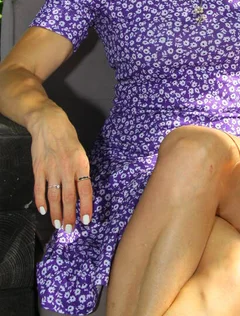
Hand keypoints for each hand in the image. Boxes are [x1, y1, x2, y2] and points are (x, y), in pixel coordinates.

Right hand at [29, 108, 92, 231]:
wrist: (50, 124)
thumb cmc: (69, 138)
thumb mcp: (81, 153)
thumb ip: (81, 172)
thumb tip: (82, 192)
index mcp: (81, 165)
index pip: (86, 190)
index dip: (87, 207)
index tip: (86, 220)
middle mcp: (67, 169)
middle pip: (69, 198)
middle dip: (69, 216)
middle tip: (69, 230)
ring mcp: (51, 169)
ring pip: (54, 197)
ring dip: (56, 213)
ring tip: (58, 225)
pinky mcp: (38, 169)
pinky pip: (39, 189)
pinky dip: (40, 202)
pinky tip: (43, 211)